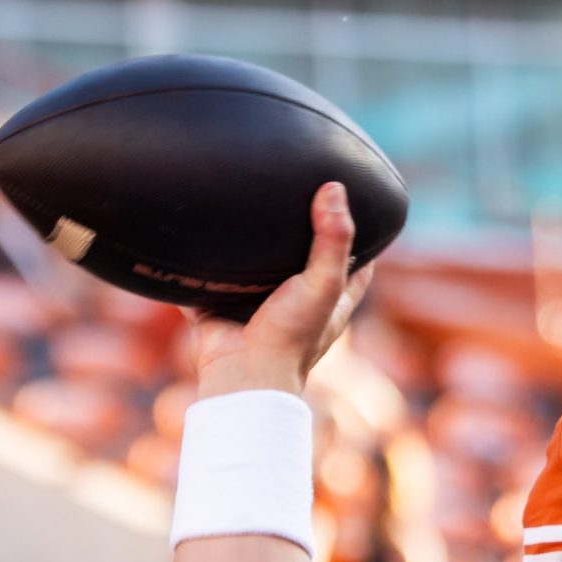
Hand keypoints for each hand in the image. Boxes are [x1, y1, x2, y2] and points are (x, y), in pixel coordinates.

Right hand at [188, 182, 374, 398]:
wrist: (239, 373)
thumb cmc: (290, 336)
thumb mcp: (324, 284)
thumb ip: (333, 239)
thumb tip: (334, 188)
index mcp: (331, 301)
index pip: (356, 264)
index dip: (361, 238)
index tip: (358, 205)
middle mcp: (296, 301)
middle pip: (304, 260)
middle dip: (302, 232)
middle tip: (298, 191)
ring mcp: (257, 304)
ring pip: (257, 267)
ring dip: (253, 244)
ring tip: (249, 198)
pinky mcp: (221, 304)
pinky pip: (213, 277)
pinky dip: (207, 260)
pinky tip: (200, 227)